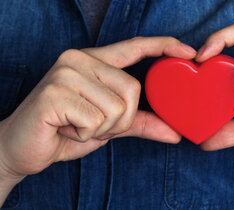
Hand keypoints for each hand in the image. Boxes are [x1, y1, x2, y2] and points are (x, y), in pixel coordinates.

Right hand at [0, 37, 195, 185]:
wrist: (22, 146)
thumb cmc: (67, 131)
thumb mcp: (109, 126)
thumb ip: (140, 123)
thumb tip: (175, 133)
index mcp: (94, 61)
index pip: (135, 47)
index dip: (164, 46)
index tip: (188, 52)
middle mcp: (79, 59)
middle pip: (132, 89)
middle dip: (120, 120)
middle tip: (93, 125)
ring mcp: (66, 72)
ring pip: (116, 107)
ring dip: (101, 129)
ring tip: (77, 126)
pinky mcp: (55, 92)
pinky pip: (95, 120)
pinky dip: (85, 134)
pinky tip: (66, 129)